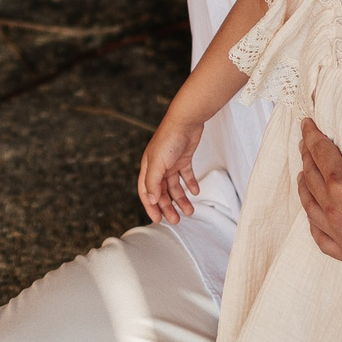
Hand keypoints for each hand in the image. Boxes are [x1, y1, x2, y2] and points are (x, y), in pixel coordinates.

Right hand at [137, 108, 204, 224]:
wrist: (186, 120)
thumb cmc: (169, 139)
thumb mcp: (158, 163)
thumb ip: (153, 183)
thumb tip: (152, 201)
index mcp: (148, 168)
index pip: (146, 192)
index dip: (151, 207)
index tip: (158, 220)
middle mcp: (158, 167)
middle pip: (162, 192)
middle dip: (168, 207)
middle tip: (176, 221)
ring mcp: (171, 163)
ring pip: (175, 186)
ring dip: (181, 199)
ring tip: (190, 211)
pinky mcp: (183, 159)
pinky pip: (186, 176)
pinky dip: (190, 184)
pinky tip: (195, 192)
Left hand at [296, 94, 341, 276]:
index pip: (319, 151)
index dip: (311, 134)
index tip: (307, 123)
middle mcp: (336, 211)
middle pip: (311, 177)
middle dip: (306, 156)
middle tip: (306, 143)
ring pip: (311, 208)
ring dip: (305, 186)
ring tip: (303, 173)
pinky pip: (321, 238)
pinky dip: (313, 223)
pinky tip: (315, 215)